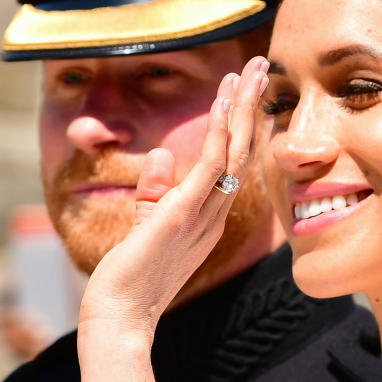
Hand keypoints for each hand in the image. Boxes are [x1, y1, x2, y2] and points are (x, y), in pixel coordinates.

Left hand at [77, 56, 268, 381]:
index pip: (231, 159)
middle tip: (260, 65)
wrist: (121, 315)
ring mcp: (204, 211)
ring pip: (234, 149)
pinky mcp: (185, 212)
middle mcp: (216, 211)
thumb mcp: (145, 225)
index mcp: (210, 214)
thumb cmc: (131, 277)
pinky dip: (219, 130)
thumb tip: (160, 154)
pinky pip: (211, 164)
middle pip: (241, 148)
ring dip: (242, 107)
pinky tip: (223, 101)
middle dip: (251, 104)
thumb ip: (154, 191)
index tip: (242, 87)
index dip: (240, 121)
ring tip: (250, 70)